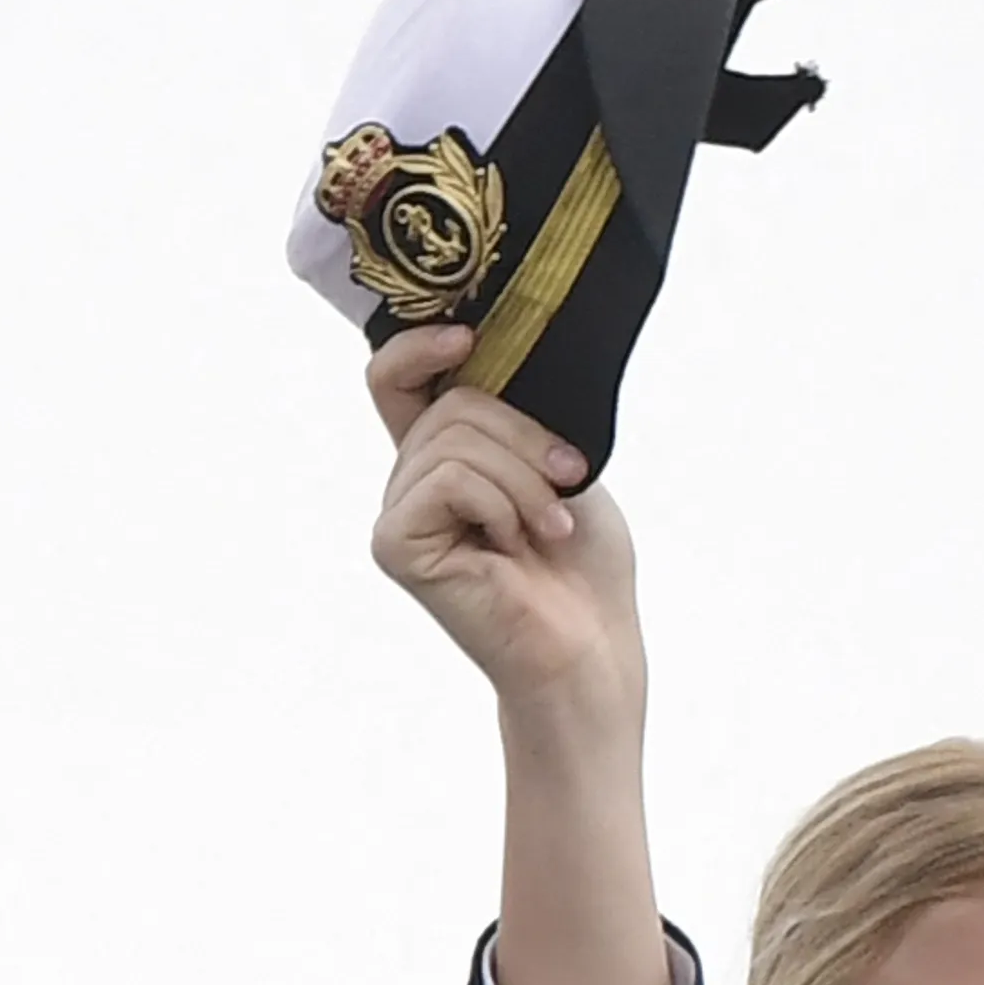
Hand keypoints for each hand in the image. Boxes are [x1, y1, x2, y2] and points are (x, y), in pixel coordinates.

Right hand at [365, 326, 673, 984]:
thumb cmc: (582, 567)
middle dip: (523, 434)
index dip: (420, 346)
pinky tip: (514, 546)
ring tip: (547, 527)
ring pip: (454, 440)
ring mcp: (398, 516)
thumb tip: (491, 350)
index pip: (395, 380)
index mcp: (443, 458)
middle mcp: (409, 483)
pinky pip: (446, 480)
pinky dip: (499, 503)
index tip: (469, 337)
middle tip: (567, 480)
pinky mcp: (396, 546)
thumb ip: (514, 412)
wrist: (588, 647)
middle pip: (449, 403)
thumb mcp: (558, 461)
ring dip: (523, 477)